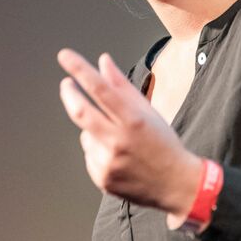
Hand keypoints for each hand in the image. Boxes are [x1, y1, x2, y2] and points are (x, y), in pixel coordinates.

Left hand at [57, 48, 202, 217]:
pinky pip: (89, 155)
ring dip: (93, 130)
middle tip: (67, 84)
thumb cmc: (163, 143)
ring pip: (85, 135)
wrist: (176, 185)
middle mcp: (119, 141)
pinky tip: (119, 158)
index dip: (80, 70)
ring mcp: (108, 162)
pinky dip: (98, 150)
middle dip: (69, 94)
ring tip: (119, 140)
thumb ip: (122, 86)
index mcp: (133, 120)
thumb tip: (102, 60)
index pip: (100, 89)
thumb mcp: (148, 111)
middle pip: (80, 112)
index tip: (64, 55)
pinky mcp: (102, 178)